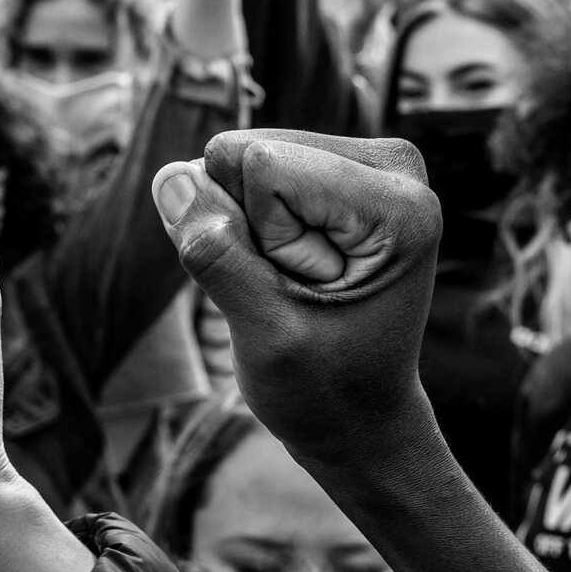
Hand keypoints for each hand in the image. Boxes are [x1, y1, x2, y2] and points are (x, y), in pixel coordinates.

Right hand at [151, 130, 440, 459]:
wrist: (361, 420)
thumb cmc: (325, 390)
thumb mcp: (265, 335)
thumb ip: (217, 255)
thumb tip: (169, 178)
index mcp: (401, 204)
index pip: (263, 165)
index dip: (261, 239)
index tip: (306, 293)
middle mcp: (396, 167)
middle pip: (253, 151)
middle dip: (255, 228)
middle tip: (300, 290)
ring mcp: (369, 163)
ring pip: (245, 158)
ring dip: (253, 230)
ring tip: (300, 285)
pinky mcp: (340, 169)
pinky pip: (250, 171)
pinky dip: (255, 225)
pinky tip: (294, 269)